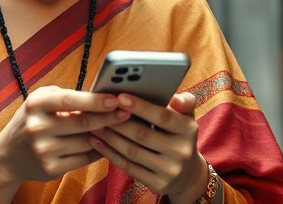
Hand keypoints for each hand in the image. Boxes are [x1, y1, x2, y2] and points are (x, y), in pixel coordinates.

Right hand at [0, 85, 131, 188]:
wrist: (8, 156)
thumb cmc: (32, 120)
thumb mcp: (40, 101)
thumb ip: (66, 96)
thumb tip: (101, 95)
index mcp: (35, 104)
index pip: (69, 100)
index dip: (95, 100)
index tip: (115, 99)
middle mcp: (37, 127)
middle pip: (82, 122)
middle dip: (108, 117)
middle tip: (127, 112)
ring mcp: (44, 150)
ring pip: (86, 142)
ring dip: (106, 134)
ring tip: (120, 127)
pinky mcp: (50, 169)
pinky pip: (84, 158)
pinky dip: (99, 150)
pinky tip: (106, 143)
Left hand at [88, 91, 207, 200]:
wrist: (188, 175)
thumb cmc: (179, 137)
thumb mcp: (186, 118)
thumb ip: (182, 103)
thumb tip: (175, 97)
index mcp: (188, 130)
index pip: (162, 117)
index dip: (140, 107)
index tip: (120, 97)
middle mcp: (181, 151)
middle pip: (142, 135)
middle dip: (118, 122)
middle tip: (99, 111)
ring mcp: (169, 170)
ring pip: (132, 152)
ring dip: (110, 137)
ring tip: (94, 125)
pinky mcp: (157, 184)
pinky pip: (129, 167)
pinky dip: (110, 154)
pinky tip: (98, 143)